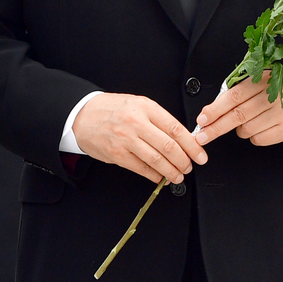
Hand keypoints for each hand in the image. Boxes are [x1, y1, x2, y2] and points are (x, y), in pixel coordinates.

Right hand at [73, 93, 207, 183]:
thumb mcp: (137, 104)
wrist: (83, 115)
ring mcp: (126, 139)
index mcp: (145, 107)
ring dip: (172, 171)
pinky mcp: (117, 154)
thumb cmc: (112, 109)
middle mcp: (136, 122)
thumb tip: (181, 137)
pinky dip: (154, 175)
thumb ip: (158, 119)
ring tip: (178, 175)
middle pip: (169, 146)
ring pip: (157, 160)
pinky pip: (141, 168)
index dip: (191, 144)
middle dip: (184, 160)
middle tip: (190, 166)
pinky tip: (160, 177)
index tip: (199, 154)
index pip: (175, 128)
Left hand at [194, 72, 282, 146]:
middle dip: (217, 127)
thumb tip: (211, 111)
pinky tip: (262, 127)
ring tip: (250, 121)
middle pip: (238, 115)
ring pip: (247, 129)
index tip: (202, 119)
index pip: (234, 95)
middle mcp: (275, 94)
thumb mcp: (261, 83)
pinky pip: (259, 139)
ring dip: (240, 129)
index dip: (216, 109)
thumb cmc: (279, 93)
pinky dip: (254, 137)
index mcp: (264, 78)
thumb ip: (239, 92)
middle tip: (202, 136)